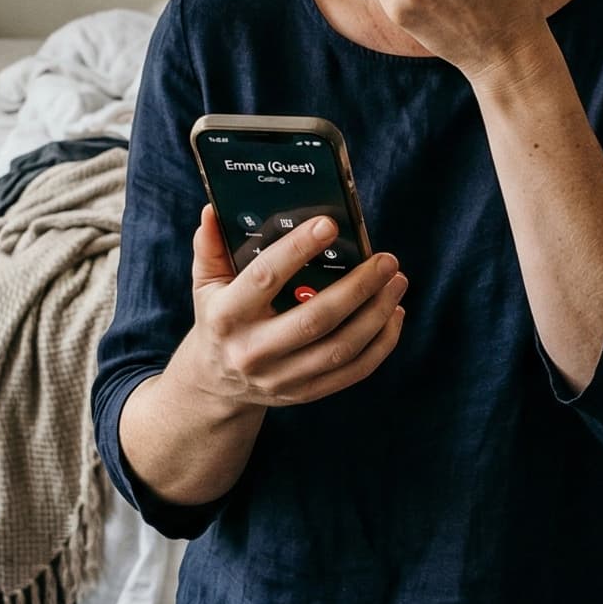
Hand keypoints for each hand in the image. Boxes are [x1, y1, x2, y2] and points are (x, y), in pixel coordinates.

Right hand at [168, 208, 405, 409]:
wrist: (215, 385)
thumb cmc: (218, 321)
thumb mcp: (205, 285)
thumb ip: (210, 247)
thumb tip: (214, 210)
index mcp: (227, 316)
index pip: (265, 278)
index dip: (297, 249)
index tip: (330, 224)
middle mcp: (253, 351)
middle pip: (315, 319)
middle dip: (358, 287)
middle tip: (386, 260)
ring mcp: (281, 377)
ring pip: (340, 348)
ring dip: (376, 314)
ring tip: (396, 282)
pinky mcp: (305, 393)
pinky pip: (352, 371)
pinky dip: (380, 344)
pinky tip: (393, 315)